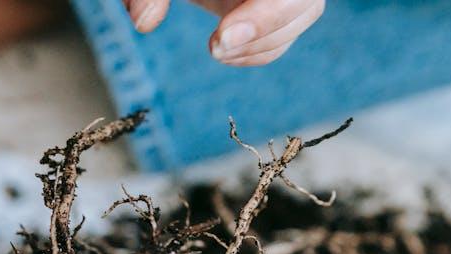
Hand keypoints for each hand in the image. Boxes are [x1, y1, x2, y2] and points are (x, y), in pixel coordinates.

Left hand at [126, 0, 324, 65]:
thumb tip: (144, 22)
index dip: (264, 12)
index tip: (223, 35)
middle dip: (266, 27)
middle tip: (217, 48)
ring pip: (305, 12)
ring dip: (263, 44)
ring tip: (216, 51)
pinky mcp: (279, 4)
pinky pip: (288, 31)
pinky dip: (259, 52)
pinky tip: (224, 53)